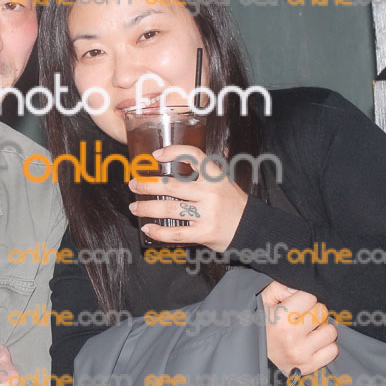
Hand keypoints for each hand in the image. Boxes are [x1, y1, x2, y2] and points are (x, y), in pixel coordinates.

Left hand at [127, 144, 248, 251]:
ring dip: (146, 208)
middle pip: (171, 186)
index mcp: (215, 177)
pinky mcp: (204, 233)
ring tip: (135, 207)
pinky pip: (175, 233)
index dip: (173, 152)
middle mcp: (210, 193)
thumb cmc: (232, 203)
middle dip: (147, 185)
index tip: (156, 155)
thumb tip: (172, 161)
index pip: (194, 156)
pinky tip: (148, 228)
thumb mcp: (223, 181)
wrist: (251, 228)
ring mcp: (207, 214)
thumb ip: (203, 172)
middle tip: (134, 184)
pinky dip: (158, 232)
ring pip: (168, 209)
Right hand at [261, 281, 338, 374]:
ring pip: (330, 331)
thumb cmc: (258, 327)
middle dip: (313, 312)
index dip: (303, 299)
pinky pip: (332, 350)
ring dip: (322, 330)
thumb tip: (299, 288)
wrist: (250, 357)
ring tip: (308, 331)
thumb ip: (279, 288)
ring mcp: (302, 353)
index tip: (296, 305)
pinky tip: (313, 344)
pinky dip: (325, 346)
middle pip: (322, 312)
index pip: (310, 297)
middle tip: (301, 318)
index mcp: (280, 318)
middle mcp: (292, 336)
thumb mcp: (262, 303)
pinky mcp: (309, 366)